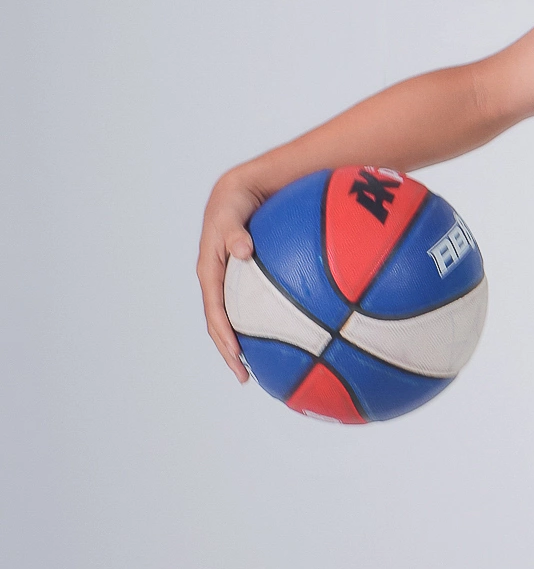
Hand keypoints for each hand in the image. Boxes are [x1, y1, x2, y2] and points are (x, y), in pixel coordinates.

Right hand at [197, 170, 267, 381]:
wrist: (240, 190)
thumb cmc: (235, 202)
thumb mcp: (229, 215)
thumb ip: (233, 233)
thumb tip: (243, 250)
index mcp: (210, 272)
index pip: (214, 313)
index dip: (223, 337)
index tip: (236, 357)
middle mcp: (219, 282)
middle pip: (221, 325)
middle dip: (231, 353)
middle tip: (246, 377)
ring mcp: (232, 282)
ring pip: (237, 319)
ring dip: (246, 344)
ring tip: (264, 367)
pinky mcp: (246, 279)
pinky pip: (254, 305)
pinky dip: (265, 322)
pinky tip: (288, 334)